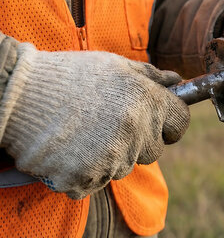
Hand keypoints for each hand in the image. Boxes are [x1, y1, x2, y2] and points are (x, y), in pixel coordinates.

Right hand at [0, 44, 189, 198]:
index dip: (171, 123)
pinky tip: (70, 149)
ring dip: (110, 156)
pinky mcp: (86, 178)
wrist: (19, 95)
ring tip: (84, 132)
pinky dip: (85, 171)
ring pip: (124, 167)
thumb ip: (149, 76)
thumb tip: (175, 81)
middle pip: (154, 151)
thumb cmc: (69, 76)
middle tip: (110, 125)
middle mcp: (135, 131)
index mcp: (147, 101)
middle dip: (139, 141)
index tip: (161, 123)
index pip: (181, 123)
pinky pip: (96, 182)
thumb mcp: (114, 65)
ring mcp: (111, 158)